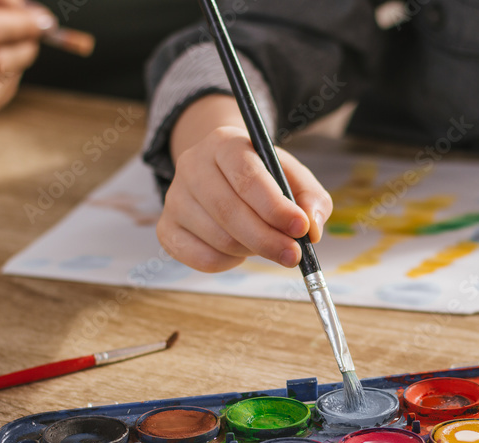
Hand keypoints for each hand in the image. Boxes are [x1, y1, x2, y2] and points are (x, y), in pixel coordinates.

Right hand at [158, 95, 333, 271]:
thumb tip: (311, 229)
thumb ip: (311, 198)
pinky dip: (228, 262)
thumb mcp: (292, 176)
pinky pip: (201, 258)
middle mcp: (192, 165)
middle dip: (267, 239)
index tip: (300, 228)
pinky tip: (240, 250)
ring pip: (218, 238)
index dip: (275, 207)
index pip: (247, 177)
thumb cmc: (263, 177)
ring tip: (265, 242)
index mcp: (225, 143)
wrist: (220, 173)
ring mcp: (175, 197)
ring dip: (251, 250)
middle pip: (229, 211)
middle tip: (294, 255)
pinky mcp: (167, 227)